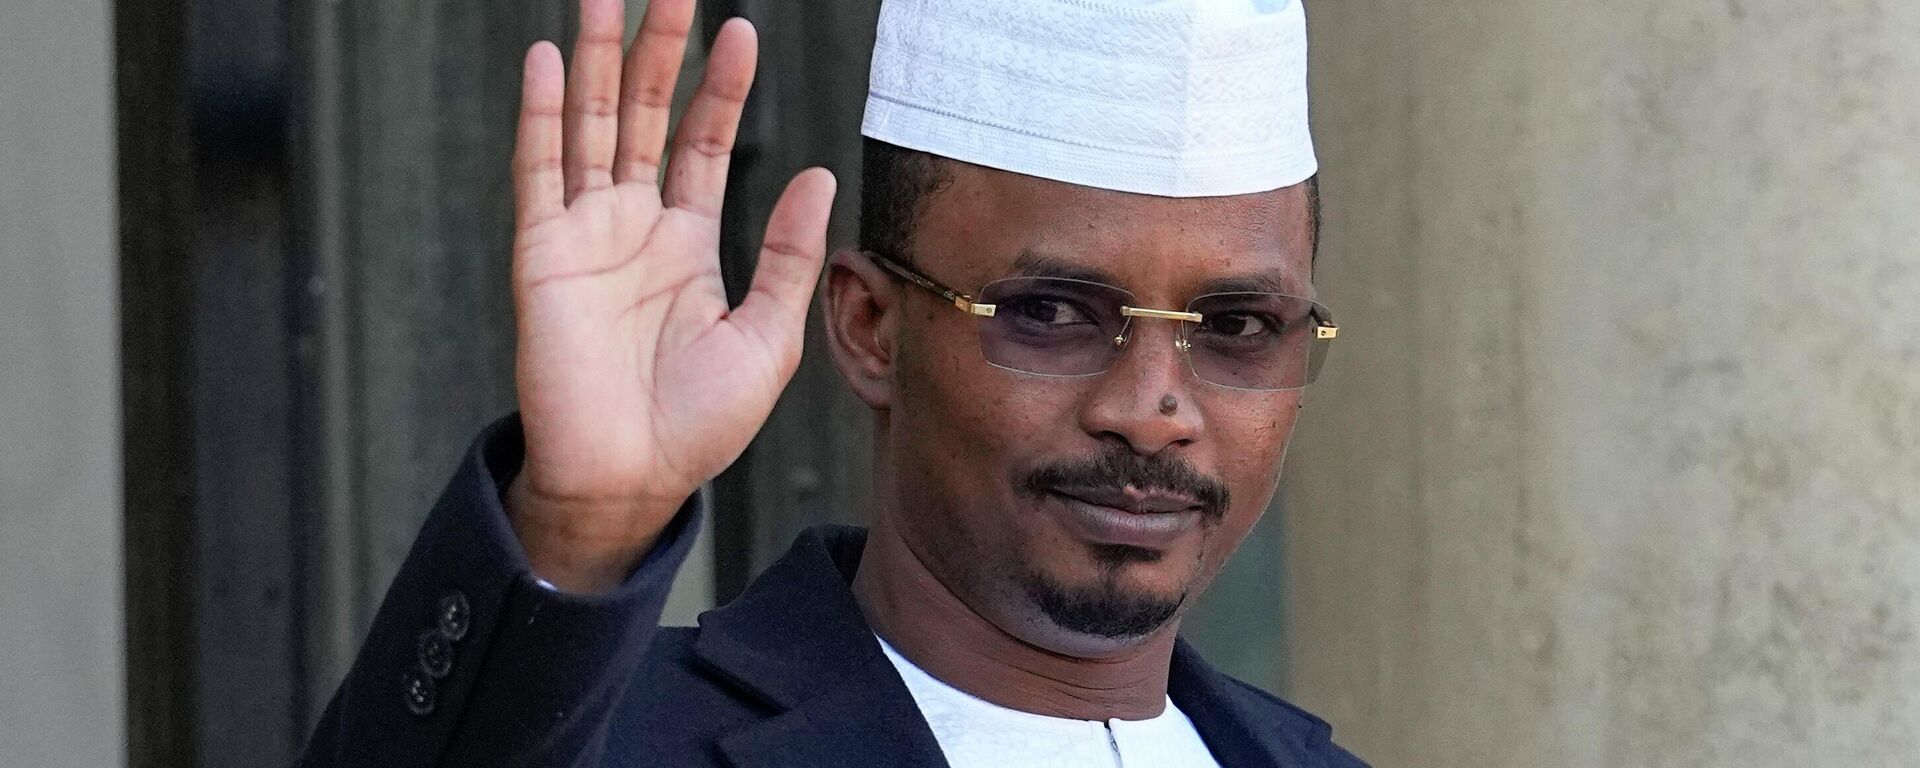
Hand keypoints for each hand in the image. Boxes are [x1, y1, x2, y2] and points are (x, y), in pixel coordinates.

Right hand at [505, 0, 835, 591]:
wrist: (631, 480)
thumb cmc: (698, 425)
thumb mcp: (767, 336)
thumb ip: (787, 255)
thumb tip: (815, 174)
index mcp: (687, 244)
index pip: (703, 143)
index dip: (720, 88)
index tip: (741, 31)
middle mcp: (634, 227)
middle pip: (646, 117)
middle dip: (659, 52)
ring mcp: (585, 235)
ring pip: (592, 127)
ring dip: (599, 62)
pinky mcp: (543, 254)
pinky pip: (540, 170)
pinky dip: (543, 115)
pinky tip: (551, 60)